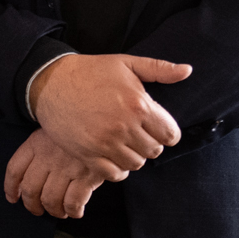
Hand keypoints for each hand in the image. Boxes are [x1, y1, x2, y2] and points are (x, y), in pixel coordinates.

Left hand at [3, 129, 120, 218]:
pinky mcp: (87, 176)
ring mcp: (67, 167)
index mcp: (36, 143)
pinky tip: (76, 211)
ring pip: (50, 199)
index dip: (11, 187)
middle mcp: (48, 157)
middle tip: (38, 210)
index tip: (13, 197)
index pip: (15, 169)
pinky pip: (73, 202)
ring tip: (60, 212)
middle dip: (32, 205)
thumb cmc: (81, 124)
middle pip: (30, 189)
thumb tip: (28, 174)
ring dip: (54, 211)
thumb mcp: (55, 128)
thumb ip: (41, 147)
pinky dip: (73, 211)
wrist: (107, 118)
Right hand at [29, 52, 191, 177]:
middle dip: (150, 143)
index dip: (167, 132)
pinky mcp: (88, 154)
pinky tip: (113, 157)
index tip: (158, 128)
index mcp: (139, 105)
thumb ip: (159, 69)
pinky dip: (117, 170)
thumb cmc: (90, 71)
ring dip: (134, 156)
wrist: (51, 82)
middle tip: (139, 134)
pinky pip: (113, 174)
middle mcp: (124, 127)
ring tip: (125, 144)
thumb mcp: (126, 63)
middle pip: (154, 151)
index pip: (170, 134)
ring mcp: (105, 143)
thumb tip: (187, 71)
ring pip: (135, 164)